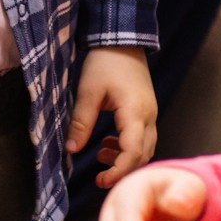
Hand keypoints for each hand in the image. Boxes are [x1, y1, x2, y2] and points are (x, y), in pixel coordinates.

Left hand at [66, 46, 157, 189]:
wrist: (122, 39)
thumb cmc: (105, 62)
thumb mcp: (88, 91)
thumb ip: (81, 122)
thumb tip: (70, 149)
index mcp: (136, 113)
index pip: (133, 152)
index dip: (118, 171)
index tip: (101, 181)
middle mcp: (149, 116)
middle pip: (143, 155)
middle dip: (123, 170)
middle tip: (100, 179)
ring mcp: (150, 113)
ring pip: (144, 148)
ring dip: (124, 158)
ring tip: (99, 155)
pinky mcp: (145, 110)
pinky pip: (142, 137)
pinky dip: (126, 146)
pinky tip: (106, 143)